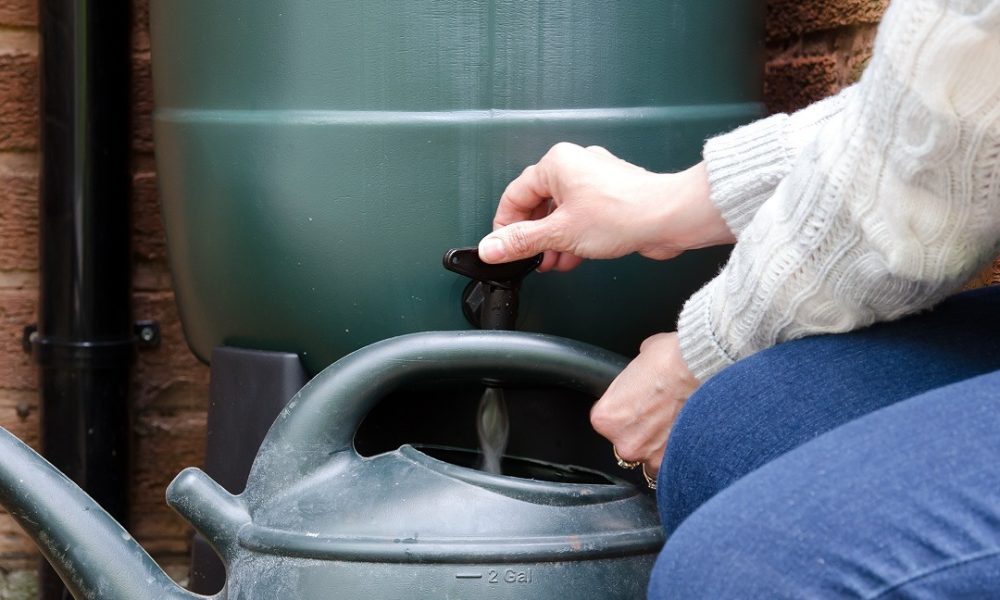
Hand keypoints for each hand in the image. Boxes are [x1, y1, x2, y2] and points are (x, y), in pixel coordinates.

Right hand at [478, 142, 732, 270]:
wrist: (669, 217)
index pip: (515, 194)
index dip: (505, 225)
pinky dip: (573, 237)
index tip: (502, 247)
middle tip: (528, 258)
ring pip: (561, 213)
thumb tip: (492, 247)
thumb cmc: (623, 213)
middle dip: (534, 237)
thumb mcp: (560, 233)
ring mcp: (595, 181)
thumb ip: (522, 241)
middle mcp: (575, 166)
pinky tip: (572, 258)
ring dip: (554, 241)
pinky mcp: (612, 197)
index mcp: (556, 164)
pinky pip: (582, 217)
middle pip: (539, 204)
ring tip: (552, 263)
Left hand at [590, 332, 698, 475]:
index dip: (623, 411)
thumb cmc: (671, 359)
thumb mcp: (639, 358)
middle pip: (627, 443)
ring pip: (649, 458)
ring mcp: (651, 456)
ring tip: (675, 426)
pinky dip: (678, 453)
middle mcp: (625, 442)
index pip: (606, 422)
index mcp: (606, 418)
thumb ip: (634, 376)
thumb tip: (642, 375)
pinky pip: (672, 464)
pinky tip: (688, 437)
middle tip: (658, 414)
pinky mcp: (677, 461)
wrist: (702, 367)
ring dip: (659, 446)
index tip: (636, 404)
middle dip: (641, 432)